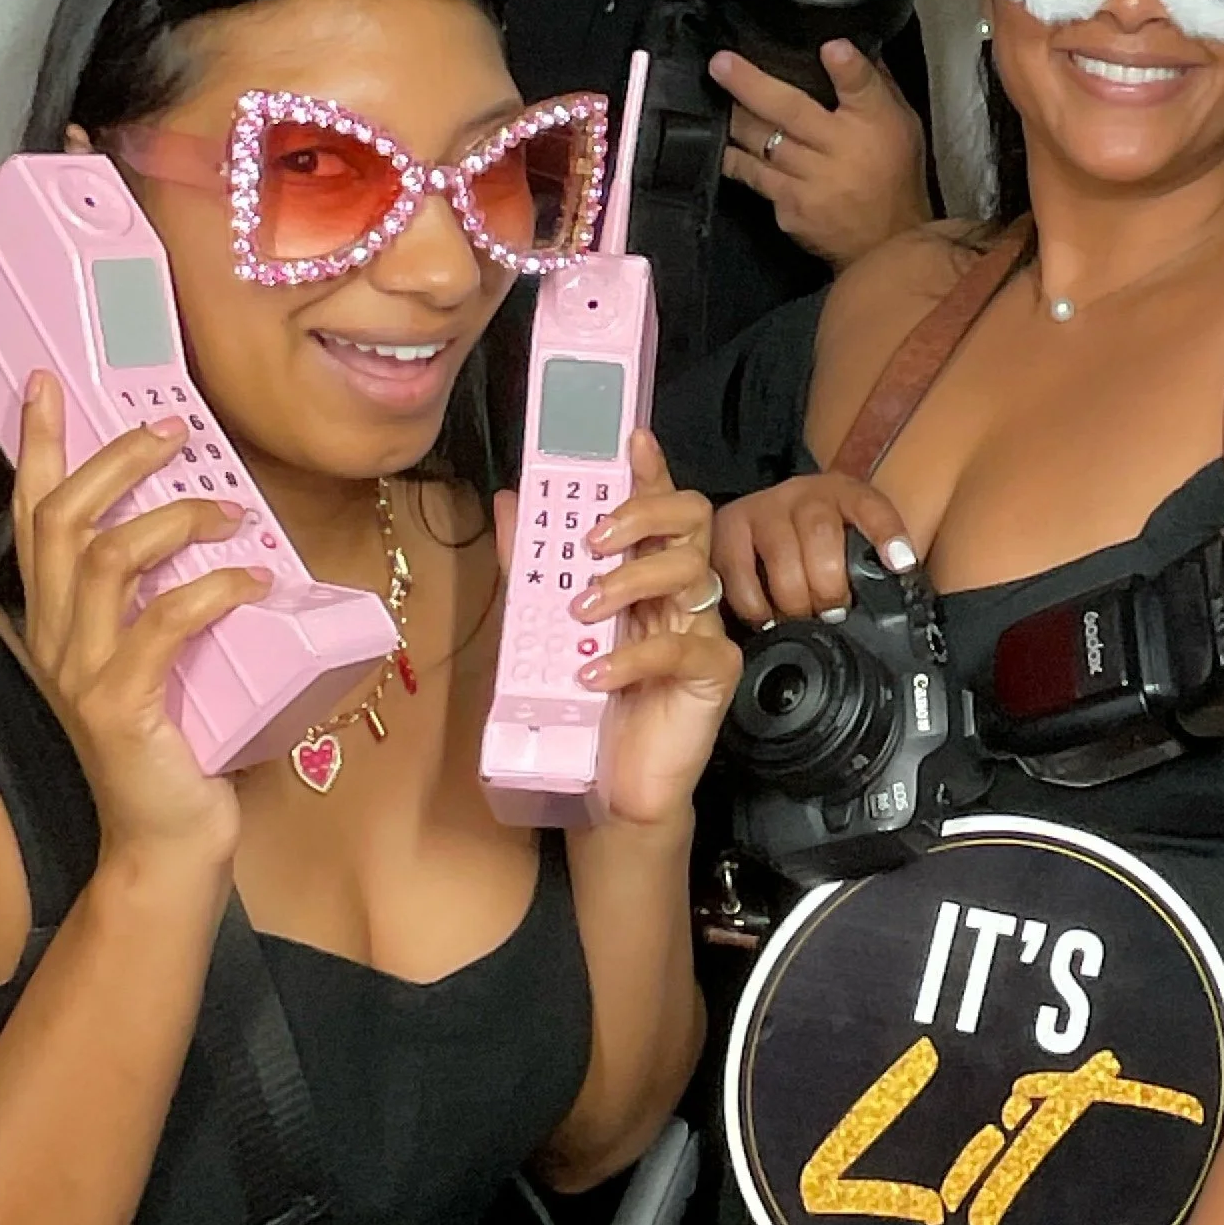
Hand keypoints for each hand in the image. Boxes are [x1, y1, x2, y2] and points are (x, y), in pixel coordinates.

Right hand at [12, 374, 263, 874]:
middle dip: (115, 460)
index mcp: (60, 620)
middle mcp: (57, 639)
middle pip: (64, 519)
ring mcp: (83, 674)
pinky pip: (161, 625)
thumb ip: (169, 595)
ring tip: (232, 512)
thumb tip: (222, 520)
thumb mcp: (164, 655)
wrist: (169, 844)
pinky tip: (253, 579)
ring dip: (174, 518)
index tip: (48, 384)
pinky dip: (211, 589)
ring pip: (107, 559)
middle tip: (171, 428)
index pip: (36, 516)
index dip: (39, 446)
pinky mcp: (122, 707)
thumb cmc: (180, 743)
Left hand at [535, 432, 739, 830]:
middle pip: (692, 519)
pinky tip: (595, 674)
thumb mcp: (544, 629)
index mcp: (648, 573)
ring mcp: (704, 628)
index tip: (630, 438)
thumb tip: (509, 502)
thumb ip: (531, 568)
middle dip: (643, 514)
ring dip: (630, 580)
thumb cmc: (587, 706)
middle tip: (593, 539)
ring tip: (584, 612)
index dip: (651, 468)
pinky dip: (634, 655)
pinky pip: (685, 645)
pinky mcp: (714, 673)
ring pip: (690, 570)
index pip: (660, 506)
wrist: (610, 786)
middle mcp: (682, 592)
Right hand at [709, 472, 918, 623]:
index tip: (900, 563)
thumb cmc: (815, 544)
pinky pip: (738, 570)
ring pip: (781, 553)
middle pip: (821, 533)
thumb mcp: (848, 541)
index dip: (887, 533)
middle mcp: (803, 494)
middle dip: (829, 586)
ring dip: (794, 598)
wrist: (763, 522)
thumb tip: (892, 597)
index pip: (871, 506)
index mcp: (843, 494)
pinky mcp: (728, 527)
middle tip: (832, 614)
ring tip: (800, 621)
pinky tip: (766, 617)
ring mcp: (763, 507)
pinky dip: (754, 604)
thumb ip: (869, 564)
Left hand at [712, 40, 932, 264]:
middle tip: (720, 64)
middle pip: (789, 111)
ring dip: (733, 123)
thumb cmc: (896, 175)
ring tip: (713, 102)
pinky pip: (757, 180)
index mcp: (872, 127)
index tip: (831, 47)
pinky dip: (739, 162)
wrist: (890, 243)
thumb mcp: (901, 124)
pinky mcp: (790, 211)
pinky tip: (728, 148)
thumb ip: (873, 87)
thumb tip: (842, 46)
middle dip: (749, 85)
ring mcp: (809, 186)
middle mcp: (838, 154)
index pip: (862, 88)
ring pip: (760, 146)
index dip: (847, 67)